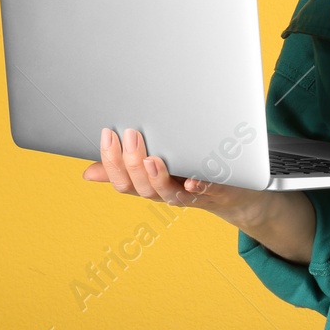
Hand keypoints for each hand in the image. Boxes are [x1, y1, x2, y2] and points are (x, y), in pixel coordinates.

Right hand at [82, 127, 270, 226]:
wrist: (240, 194)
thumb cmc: (194, 176)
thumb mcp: (159, 170)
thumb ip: (128, 169)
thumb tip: (89, 172)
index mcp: (152, 186)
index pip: (123, 182)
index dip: (111, 162)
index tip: (108, 134)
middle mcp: (169, 194)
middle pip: (143, 188)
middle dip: (133, 163)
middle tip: (130, 134)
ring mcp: (194, 195)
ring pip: (170, 195)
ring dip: (159, 178)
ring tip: (152, 158)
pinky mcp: (220, 191)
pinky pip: (209, 191)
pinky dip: (200, 187)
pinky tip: (193, 180)